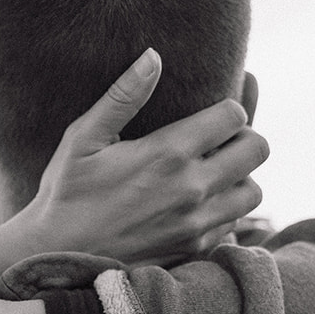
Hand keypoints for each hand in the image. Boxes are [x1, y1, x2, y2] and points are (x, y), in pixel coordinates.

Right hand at [0, 48, 269, 275]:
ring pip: (253, 191)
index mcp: (168, 153)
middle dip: (242, 137)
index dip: (226, 107)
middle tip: (217, 140)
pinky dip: (225, 211)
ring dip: (239, 178)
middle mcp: (191, 188)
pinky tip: (197, 204)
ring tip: (212, 173)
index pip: (234, 115)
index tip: (209, 112)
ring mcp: (197, 223)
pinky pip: (234, 224)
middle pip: (256, 150)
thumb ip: (122, 96)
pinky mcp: (194, 249)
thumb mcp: (84, 137)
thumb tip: (153, 56)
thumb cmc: (66, 192)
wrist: (57, 256)